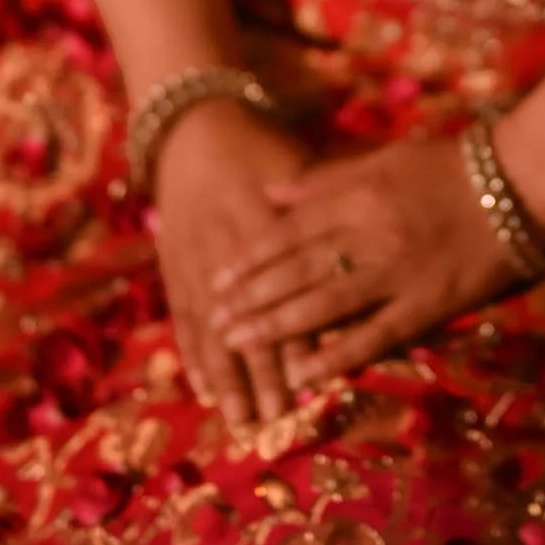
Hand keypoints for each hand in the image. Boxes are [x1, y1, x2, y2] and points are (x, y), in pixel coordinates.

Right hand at [150, 98, 316, 429]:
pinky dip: (192, 355)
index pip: (291, 288)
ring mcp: (196, 258)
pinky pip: (183, 317)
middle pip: (249, 314)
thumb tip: (371, 245)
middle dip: (262, 371)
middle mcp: (231, 244)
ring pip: (212, 327)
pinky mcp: (173, 265)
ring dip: (226, 375)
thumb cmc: (263, 146)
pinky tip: (203, 389)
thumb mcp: (302, 166)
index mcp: (270, 220)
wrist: (196, 126)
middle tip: (277, 418)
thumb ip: (330, 208)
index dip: (301, 336)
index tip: (312, 381)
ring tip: (240, 417)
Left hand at [202, 133, 530, 386]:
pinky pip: (374, 335)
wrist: (519, 181)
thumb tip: (271, 191)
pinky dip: (335, 357)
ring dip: (278, 327)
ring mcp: (398, 272)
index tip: (217, 280)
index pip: (290, 232)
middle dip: (252, 297)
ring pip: (325, 304)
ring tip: (240, 345)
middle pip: (298, 269)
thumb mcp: (382, 160)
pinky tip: (302, 376)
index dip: (251, 259)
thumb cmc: (450, 166)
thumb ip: (326, 180)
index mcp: (359, 194)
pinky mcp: (427, 304)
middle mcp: (370, 234)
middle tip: (216, 320)